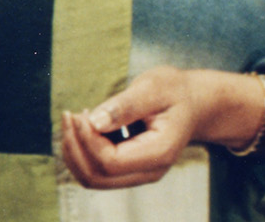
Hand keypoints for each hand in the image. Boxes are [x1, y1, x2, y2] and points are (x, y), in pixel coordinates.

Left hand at [60, 66, 264, 188]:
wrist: (194, 103)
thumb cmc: (176, 91)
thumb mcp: (153, 87)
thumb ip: (125, 105)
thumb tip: (94, 121)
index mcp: (159, 152)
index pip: (110, 161)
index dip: (88, 140)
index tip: (81, 112)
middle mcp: (148, 170)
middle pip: (96, 177)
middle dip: (74, 148)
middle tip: (69, 115)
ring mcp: (138, 172)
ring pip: (92, 177)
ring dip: (74, 151)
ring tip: (72, 118)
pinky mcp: (128, 166)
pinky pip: (96, 168)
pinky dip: (81, 150)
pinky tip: (83, 123)